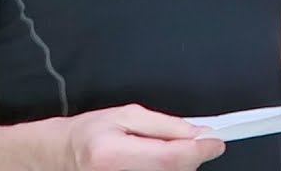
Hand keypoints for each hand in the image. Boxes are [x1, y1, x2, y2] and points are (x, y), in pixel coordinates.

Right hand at [64, 103, 225, 170]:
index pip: (171, 157)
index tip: (216, 141)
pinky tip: (155, 161)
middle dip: (189, 153)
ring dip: (177, 164)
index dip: (199, 149)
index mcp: (114, 154)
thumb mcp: (126, 115)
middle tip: (183, 138)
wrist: (64, 157)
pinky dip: (168, 170)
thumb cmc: (90, 133)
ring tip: (157, 149)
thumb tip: (198, 132)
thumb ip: (165, 125)